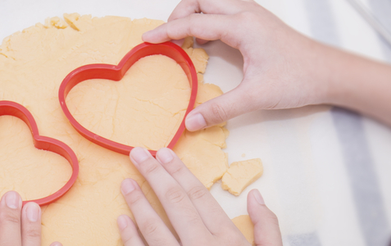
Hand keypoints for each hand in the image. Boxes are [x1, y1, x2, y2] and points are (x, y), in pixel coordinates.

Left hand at [118, 147, 281, 245]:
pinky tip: (122, 221)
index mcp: (229, 241)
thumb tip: (256, 196)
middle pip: (175, 204)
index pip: (200, 197)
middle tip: (137, 154)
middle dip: (155, 176)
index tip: (164, 153)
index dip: (180, 172)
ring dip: (138, 203)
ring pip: (154, 228)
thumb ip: (268, 229)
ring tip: (125, 182)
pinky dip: (131, 238)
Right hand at [142, 0, 390, 129]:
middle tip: (168, 38)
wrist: (330, 73)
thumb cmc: (298, 80)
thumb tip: (190, 121)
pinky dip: (211, 10)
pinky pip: (228, 0)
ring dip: (196, 5)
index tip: (147, 39)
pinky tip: (209, 35)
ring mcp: (254, 12)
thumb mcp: (256, 97)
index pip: (194, 21)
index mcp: (242, 26)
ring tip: (187, 31)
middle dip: (178, 12)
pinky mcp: (259, 19)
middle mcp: (246, 12)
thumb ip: (220, 110)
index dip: (166, 30)